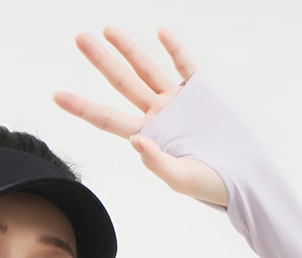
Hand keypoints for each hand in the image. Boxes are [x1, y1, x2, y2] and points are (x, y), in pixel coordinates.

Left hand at [53, 26, 227, 207]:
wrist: (245, 175)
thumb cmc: (210, 183)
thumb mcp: (181, 179)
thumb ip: (157, 162)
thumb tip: (136, 141)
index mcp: (147, 135)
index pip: (106, 118)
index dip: (82, 107)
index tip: (56, 95)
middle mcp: (157, 113)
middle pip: (122, 83)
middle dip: (101, 61)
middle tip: (79, 39)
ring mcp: (178, 99)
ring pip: (147, 68)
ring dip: (129, 48)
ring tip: (107, 30)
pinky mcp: (201, 90)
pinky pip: (185, 65)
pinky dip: (175, 48)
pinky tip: (162, 32)